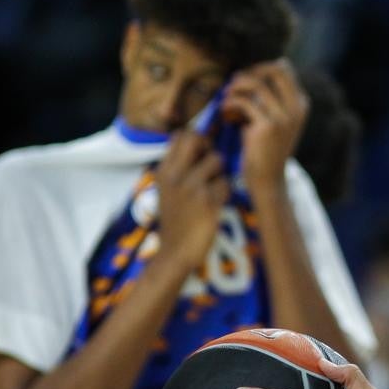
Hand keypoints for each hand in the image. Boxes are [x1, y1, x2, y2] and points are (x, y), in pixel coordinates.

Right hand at [155, 131, 229, 267]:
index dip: (196, 140)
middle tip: (211, 166)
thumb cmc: (176, 221)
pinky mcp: (207, 201)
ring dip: (219, 174)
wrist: (175, 253)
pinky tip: (215, 206)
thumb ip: (178, 169)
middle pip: (197, 139)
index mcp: (163, 172)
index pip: (180, 136)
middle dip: (209, 148)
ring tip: (212, 191)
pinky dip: (224, 193)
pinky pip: (225, 183)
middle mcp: (175, 176)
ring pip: (216, 160)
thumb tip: (200, 145)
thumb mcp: (167, 191)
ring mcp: (191, 187)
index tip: (201, 155)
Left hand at [221, 59, 307, 192]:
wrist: (268, 179)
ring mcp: (284, 117)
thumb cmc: (266, 149)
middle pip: (275, 70)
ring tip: (226, 97)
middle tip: (235, 83)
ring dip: (236, 87)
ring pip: (256, 84)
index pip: (284, 70)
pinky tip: (224, 113)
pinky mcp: (267, 126)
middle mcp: (296, 108)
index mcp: (301, 104)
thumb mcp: (276, 121)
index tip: (244, 80)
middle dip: (251, 72)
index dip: (261, 69)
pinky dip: (230, 103)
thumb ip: (271, 99)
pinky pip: (244, 102)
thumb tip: (250, 74)